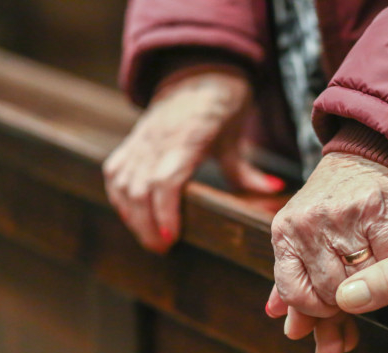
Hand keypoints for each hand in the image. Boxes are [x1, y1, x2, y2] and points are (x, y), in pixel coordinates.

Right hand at [104, 67, 283, 252]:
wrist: (198, 68)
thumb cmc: (220, 105)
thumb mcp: (235, 138)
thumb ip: (246, 170)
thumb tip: (272, 190)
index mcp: (185, 138)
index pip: (164, 180)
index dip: (164, 212)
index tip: (170, 238)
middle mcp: (156, 139)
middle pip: (138, 189)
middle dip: (147, 224)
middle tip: (163, 248)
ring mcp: (140, 139)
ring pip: (123, 183)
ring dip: (132, 215)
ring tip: (150, 238)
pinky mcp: (131, 140)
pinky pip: (115, 172)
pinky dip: (119, 197)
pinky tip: (132, 216)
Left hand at [270, 152, 387, 317]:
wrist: (368, 157)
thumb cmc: (336, 205)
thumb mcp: (305, 238)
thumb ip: (296, 283)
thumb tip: (291, 331)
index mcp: (284, 233)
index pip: (295, 295)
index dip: (318, 309)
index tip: (335, 305)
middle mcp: (307, 224)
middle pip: (332, 293)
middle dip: (351, 297)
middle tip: (364, 284)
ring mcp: (340, 217)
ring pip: (361, 281)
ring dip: (376, 282)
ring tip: (378, 266)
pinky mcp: (376, 209)